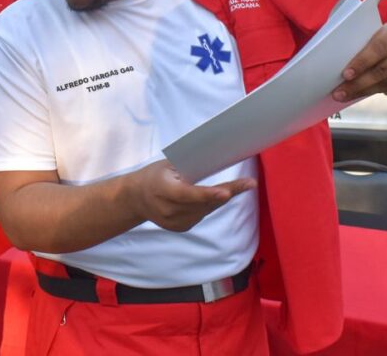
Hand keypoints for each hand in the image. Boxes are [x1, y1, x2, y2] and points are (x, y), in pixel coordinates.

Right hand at [129, 160, 256, 231]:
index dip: (207, 194)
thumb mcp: (167, 166)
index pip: (187, 194)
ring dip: (220, 198)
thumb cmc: (154, 176)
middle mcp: (168, 210)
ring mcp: (174, 222)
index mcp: (162, 189)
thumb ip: (187, 168)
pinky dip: (209, 205)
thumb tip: (216, 158)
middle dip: (227, 192)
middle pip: (203, 203)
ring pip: (206, 210)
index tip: (225, 193)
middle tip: (249, 183)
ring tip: (234, 186)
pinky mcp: (180, 228)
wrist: (136, 199)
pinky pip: (202, 214)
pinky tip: (210, 197)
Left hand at [332, 15, 386, 101]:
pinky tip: (365, 93)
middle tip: (339, 92)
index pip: (380, 47)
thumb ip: (373, 44)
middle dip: (358, 84)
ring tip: (347, 95)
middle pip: (384, 70)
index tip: (345, 74)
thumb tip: (348, 70)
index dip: (362, 62)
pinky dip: (380, 91)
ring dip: (366, 91)